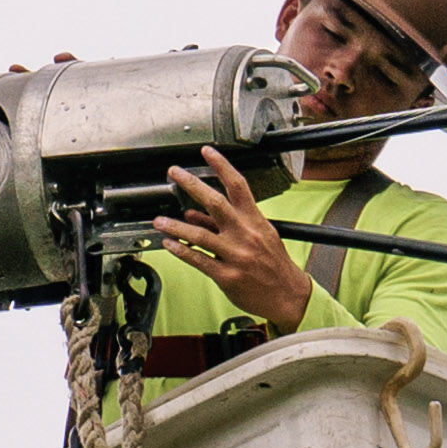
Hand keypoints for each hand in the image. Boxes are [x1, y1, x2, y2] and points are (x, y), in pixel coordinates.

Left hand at [167, 150, 314, 333]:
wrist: (287, 295)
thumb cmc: (273, 264)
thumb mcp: (258, 236)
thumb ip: (226, 223)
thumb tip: (194, 213)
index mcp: (255, 220)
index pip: (238, 186)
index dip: (222, 166)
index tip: (207, 152)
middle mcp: (245, 234)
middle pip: (216, 203)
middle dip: (192, 185)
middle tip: (174, 173)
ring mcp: (236, 255)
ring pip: (200, 235)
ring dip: (176, 226)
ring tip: (159, 220)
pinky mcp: (227, 275)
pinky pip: (199, 260)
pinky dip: (181, 251)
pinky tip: (168, 244)